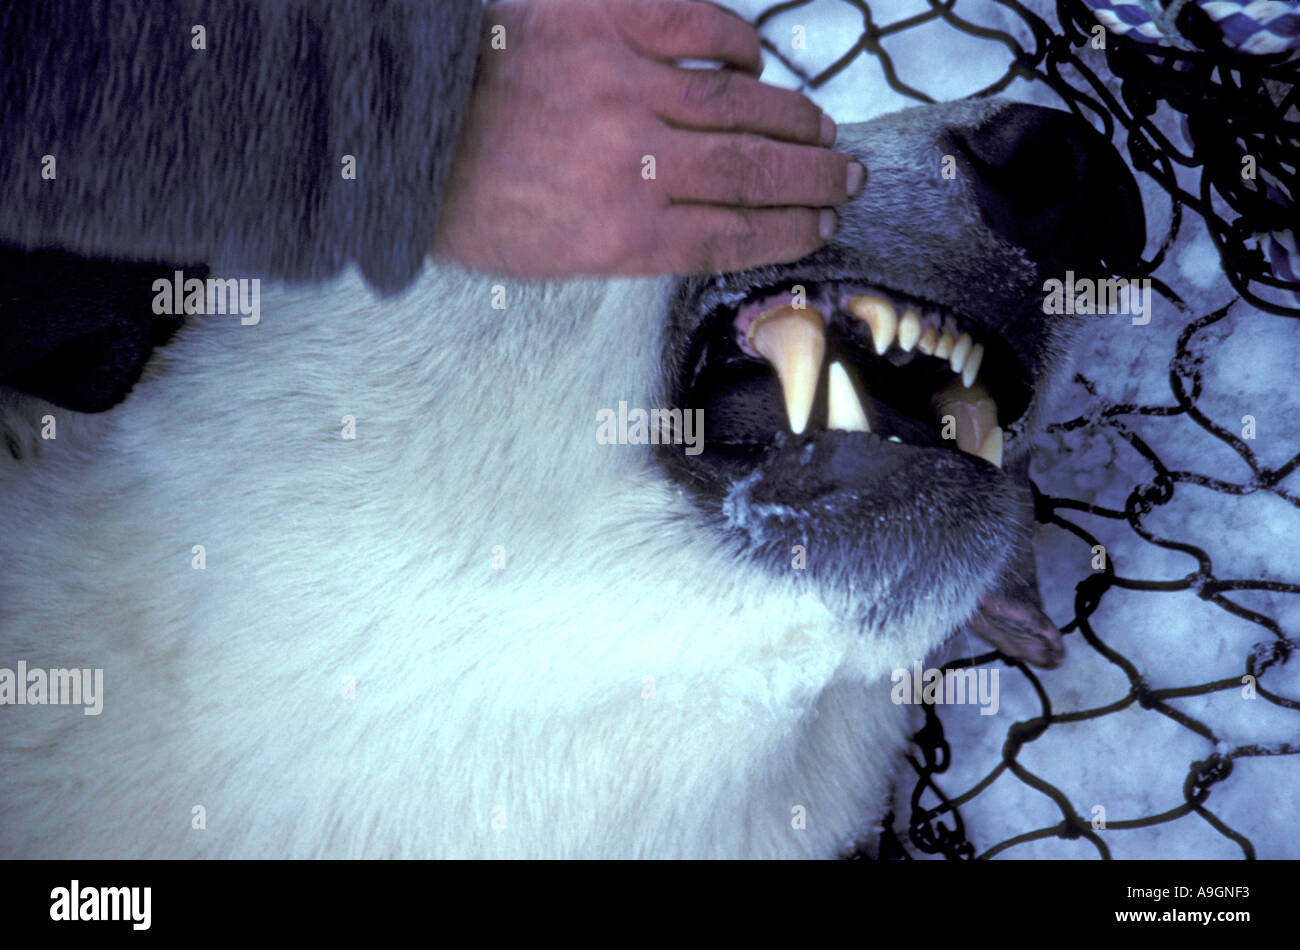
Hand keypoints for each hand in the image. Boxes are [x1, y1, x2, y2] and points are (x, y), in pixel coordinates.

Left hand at [432, 0, 862, 276]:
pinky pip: (697, 26)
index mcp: (617, 233)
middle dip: (812, 179)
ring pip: (739, 102)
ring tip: (824, 131)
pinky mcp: (604, 17)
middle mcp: (632, 161)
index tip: (821, 228)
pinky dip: (736, 47)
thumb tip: (698, 230)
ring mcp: (622, 82)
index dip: (787, 232)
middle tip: (850, 179)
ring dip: (793, 118)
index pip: (731, 236)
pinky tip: (754, 66)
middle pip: (752, 171)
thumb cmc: (467, 199)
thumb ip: (628, 245)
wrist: (397, 121)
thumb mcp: (548, 259)